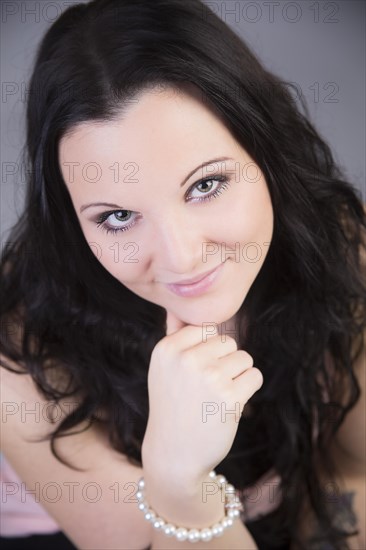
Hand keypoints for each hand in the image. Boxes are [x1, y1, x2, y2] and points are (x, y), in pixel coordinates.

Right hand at [142, 309, 262, 488]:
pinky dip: (247, 389)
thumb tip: (179, 307)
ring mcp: (209, 377)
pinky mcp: (230, 397)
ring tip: (216, 397)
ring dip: (237, 376)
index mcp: (167, 348)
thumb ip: (174, 335)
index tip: (193, 374)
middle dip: (224, 362)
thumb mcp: (163, 368)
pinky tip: (229, 405)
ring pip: (244, 357)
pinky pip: (254, 376)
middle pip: (228, 341)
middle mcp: (187, 359)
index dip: (206, 351)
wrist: (174, 454)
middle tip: (205, 389)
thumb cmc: (172, 405)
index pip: (207, 329)